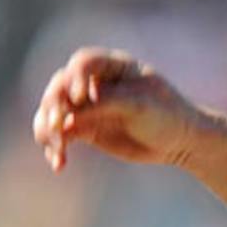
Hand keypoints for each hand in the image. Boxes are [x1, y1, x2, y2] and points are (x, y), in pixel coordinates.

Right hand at [31, 47, 204, 171]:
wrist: (178, 142)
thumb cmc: (167, 115)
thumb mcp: (142, 105)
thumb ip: (110, 101)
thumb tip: (75, 106)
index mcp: (113, 66)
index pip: (84, 63)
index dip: (76, 78)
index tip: (80, 98)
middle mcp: (94, 82)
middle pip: (60, 86)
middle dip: (54, 106)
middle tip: (58, 128)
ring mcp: (87, 105)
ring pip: (53, 111)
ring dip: (48, 129)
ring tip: (57, 149)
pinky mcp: (84, 128)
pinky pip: (60, 135)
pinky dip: (55, 148)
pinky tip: (59, 164)